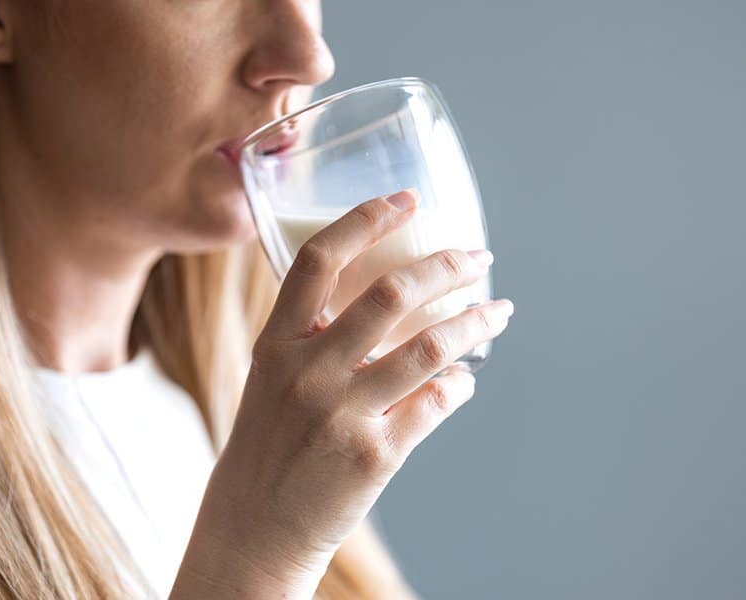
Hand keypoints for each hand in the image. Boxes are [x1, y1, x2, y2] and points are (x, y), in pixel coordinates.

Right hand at [174, 189, 512, 597]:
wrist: (255, 525)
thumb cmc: (267, 444)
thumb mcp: (272, 378)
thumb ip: (314, 336)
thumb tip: (391, 302)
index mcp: (277, 343)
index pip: (320, 259)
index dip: (366, 219)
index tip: (408, 199)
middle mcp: (308, 370)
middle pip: (390, 293)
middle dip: (447, 265)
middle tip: (478, 257)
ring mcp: (342, 413)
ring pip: (429, 346)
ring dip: (474, 322)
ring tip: (499, 311)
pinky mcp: (374, 455)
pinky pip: (436, 404)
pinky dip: (460, 386)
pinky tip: (464, 381)